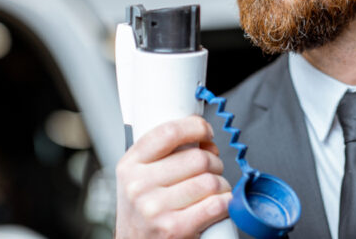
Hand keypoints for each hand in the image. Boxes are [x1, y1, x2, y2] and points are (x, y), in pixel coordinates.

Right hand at [115, 115, 232, 238]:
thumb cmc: (142, 210)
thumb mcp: (140, 175)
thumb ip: (164, 153)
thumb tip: (204, 139)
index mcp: (130, 165)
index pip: (169, 133)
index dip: (196, 127)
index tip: (205, 132)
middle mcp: (139, 186)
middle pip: (198, 158)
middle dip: (214, 161)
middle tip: (212, 168)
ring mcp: (156, 209)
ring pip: (210, 182)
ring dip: (221, 184)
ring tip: (214, 190)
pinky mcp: (174, 229)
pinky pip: (215, 205)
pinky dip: (225, 203)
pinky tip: (219, 204)